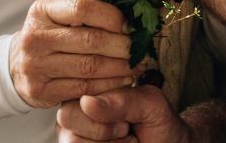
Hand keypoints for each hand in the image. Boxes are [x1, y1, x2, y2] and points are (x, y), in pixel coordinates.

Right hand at [11, 0, 137, 108]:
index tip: (129, 26)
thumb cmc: (48, 38)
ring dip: (120, 67)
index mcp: (41, 11)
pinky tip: (123, 81)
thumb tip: (130, 18)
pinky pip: (84, 88)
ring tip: (136, 66)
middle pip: (90, 40)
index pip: (82, 8)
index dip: (112, 17)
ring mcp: (36, 66)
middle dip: (122, 46)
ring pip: (90, 67)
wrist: (14, 67)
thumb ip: (85, 15)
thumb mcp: (56, 17)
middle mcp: (35, 37)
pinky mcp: (41, 91)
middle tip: (140, 50)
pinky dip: (109, 85)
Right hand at [57, 86, 189, 142]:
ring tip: (125, 139)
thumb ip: (122, 100)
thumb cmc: (158, 124)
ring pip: (73, 140)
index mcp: (90, 88)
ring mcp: (72, 134)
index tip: (126, 110)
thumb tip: (86, 102)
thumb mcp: (150, 104)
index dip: (104, 105)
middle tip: (126, 127)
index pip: (77, 89)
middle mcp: (74, 110)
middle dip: (103, 127)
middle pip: (67, 116)